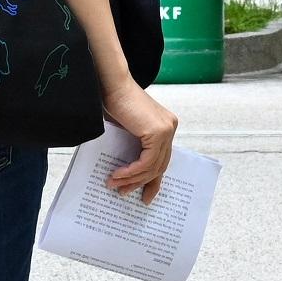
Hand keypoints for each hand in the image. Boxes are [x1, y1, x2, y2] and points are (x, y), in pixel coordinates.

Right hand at [101, 78, 178, 200]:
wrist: (111, 85)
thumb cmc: (114, 103)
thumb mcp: (127, 130)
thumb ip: (133, 147)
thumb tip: (128, 173)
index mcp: (165, 126)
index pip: (162, 159)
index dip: (153, 180)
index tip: (145, 195)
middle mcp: (170, 127)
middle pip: (159, 165)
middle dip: (141, 182)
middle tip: (124, 193)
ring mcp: (167, 129)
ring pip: (153, 166)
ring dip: (132, 179)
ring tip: (115, 185)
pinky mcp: (158, 132)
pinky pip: (147, 162)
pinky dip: (132, 171)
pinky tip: (118, 175)